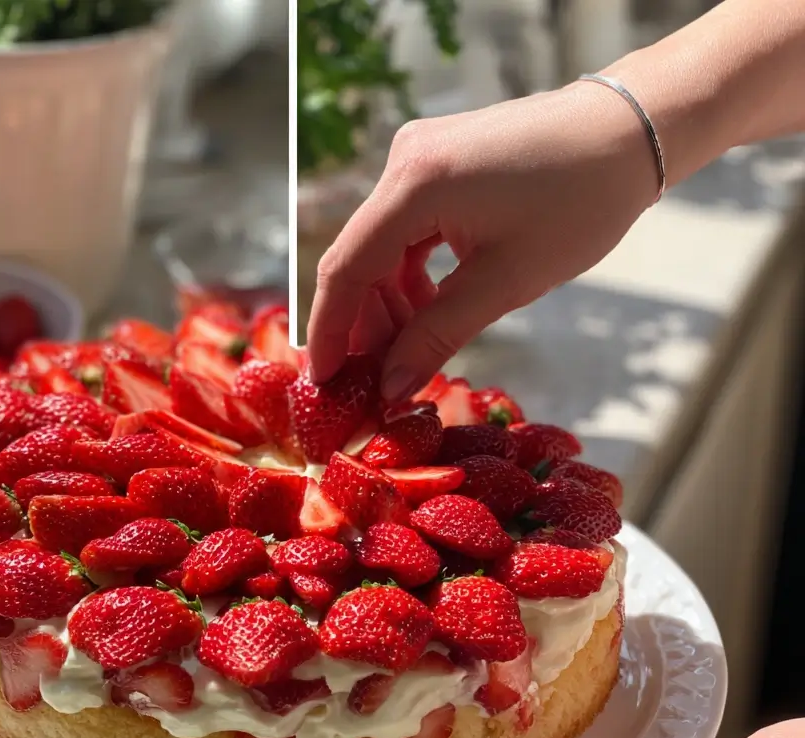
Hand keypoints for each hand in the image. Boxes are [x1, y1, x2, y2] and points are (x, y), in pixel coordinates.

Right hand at [306, 84, 661, 399]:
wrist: (631, 132)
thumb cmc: (580, 202)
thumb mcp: (506, 282)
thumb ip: (438, 336)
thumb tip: (389, 389)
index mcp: (415, 184)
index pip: (346, 269)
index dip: (330, 331)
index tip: (323, 383)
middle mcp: (404, 162)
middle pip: (358, 259)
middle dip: (364, 325)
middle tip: (374, 383)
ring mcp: (419, 158)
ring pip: (381, 249)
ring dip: (389, 305)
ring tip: (407, 356)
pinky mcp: (437, 164)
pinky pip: (405, 232)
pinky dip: (410, 278)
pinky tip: (428, 313)